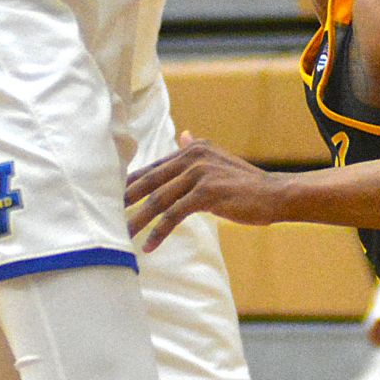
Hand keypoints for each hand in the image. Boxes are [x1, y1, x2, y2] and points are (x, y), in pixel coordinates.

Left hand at [126, 132, 286, 249]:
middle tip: (105, 219)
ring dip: (136, 221)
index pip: (152, 168)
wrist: (274, 194)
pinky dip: (159, 231)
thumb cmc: (245, 184)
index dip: (130, 185)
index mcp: (192, 149)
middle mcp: (192, 156)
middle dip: (125, 202)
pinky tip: (149, 245)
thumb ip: (195, 151)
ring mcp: (199, 173)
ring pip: (157, 200)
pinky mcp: (206, 192)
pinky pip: (174, 215)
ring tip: (122, 238)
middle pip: (149, 182)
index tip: (110, 200)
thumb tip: (183, 134)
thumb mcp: (217, 162)